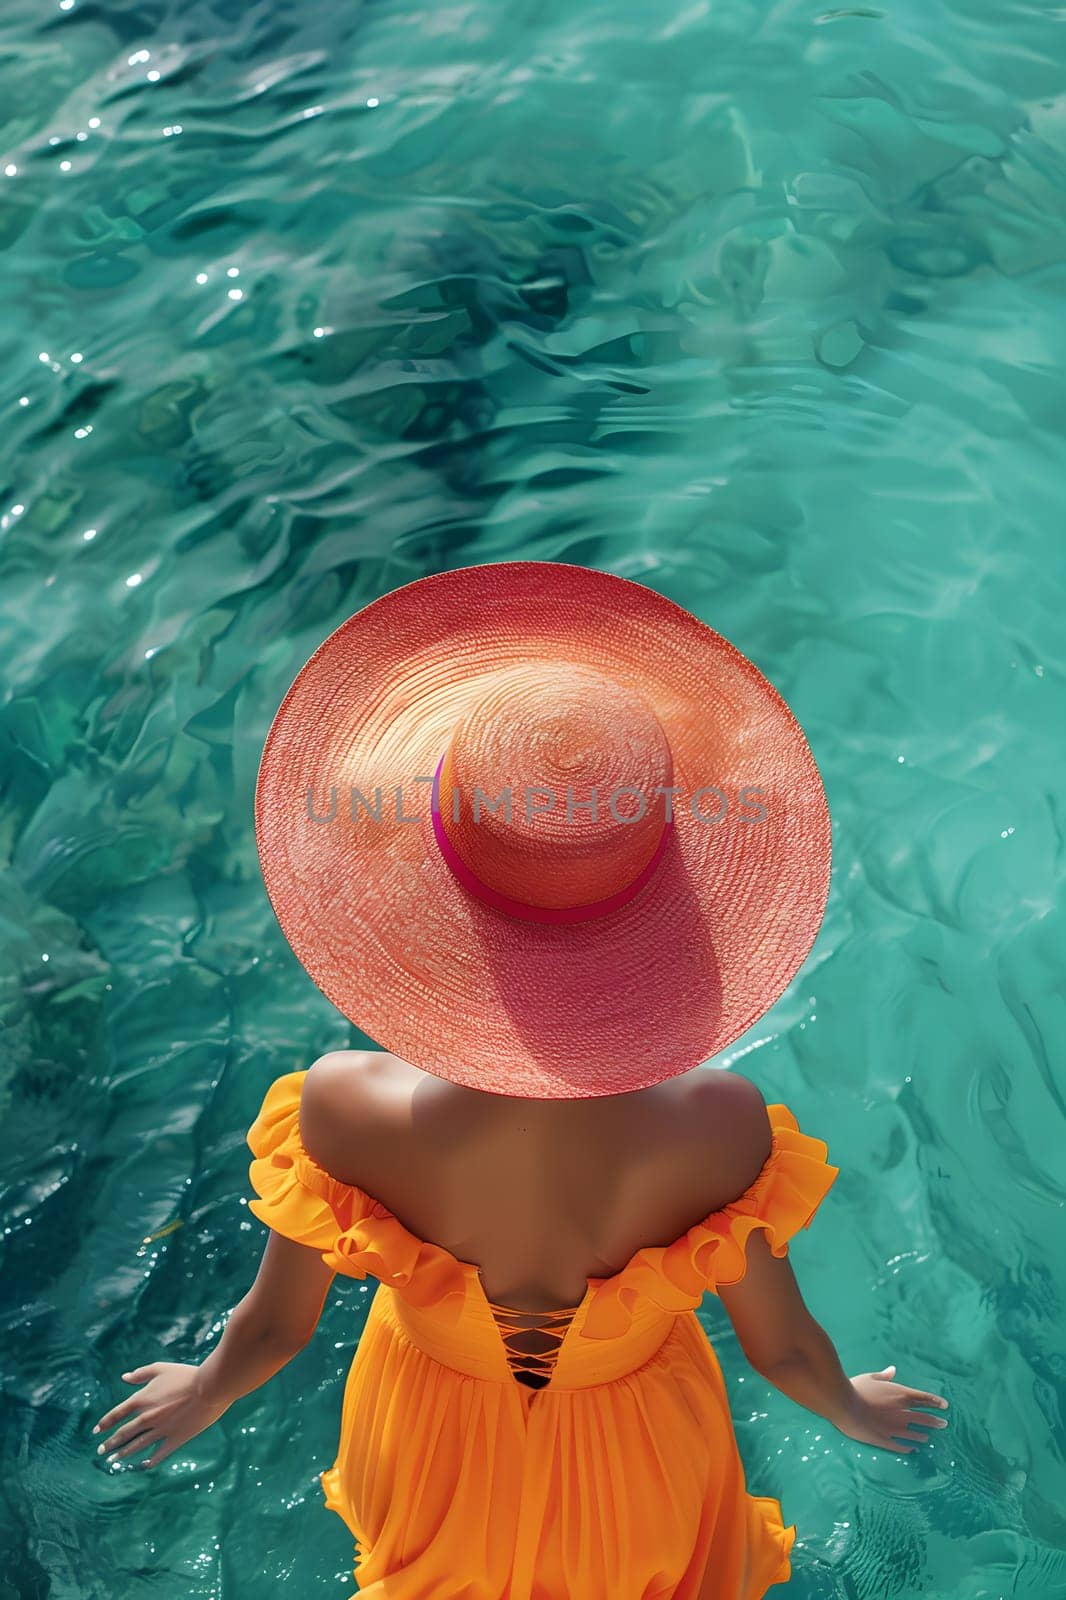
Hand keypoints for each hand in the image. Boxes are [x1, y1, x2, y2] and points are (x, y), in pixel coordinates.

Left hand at [92, 1362, 230, 1469]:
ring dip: (123, 1454)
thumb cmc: (185, 1375)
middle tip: (101, 1451)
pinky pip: (159, 1454)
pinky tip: (144, 1464)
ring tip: (113, 1461)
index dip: (105, 1423)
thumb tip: (124, 1377)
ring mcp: (161, 1431)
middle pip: (123, 1434)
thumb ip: (141, 1374)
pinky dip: (150, 1460)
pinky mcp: (175, 1439)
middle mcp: (147, 1418)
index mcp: (142, 1399)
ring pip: (136, 1446)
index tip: (96, 1431)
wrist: (209, 1388)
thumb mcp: (161, 1369)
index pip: (117, 1414)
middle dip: (110, 1443)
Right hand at [837, 1365, 949, 1452]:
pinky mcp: (886, 1440)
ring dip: (923, 1435)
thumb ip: (884, 1376)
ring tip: (928, 1438)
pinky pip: (901, 1445)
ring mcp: (895, 1428)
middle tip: (943, 1424)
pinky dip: (908, 1447)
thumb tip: (893, 1370)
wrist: (844, 1406)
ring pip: (915, 1434)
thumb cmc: (857, 1389)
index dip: (936, 1402)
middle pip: (924, 1418)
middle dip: (935, 1421)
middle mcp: (902, 1412)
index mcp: (900, 1394)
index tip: (945, 1406)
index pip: (924, 1399)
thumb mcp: (871, 1378)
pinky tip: (911, 1449)